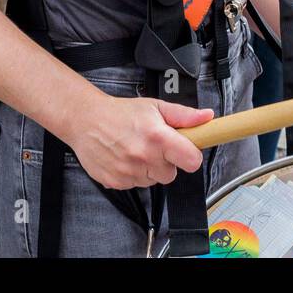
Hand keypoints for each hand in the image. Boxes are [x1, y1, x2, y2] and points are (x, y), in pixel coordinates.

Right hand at [65, 95, 212, 190]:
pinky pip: (136, 185)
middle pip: (171, 174)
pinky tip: (124, 157)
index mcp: (157, 137)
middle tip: (153, 145)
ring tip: (135, 149)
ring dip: (148, 169)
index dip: (191, 155)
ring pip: (153, 181)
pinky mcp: (116, 182)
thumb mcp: (155, 107)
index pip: (192, 161)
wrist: (85, 120)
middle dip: (166, 161)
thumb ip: (184, 115)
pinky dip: (133, 174)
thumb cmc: (120, 112)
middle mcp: (144, 157)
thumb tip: (207, 117)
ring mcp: (129, 172)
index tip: (185, 149)